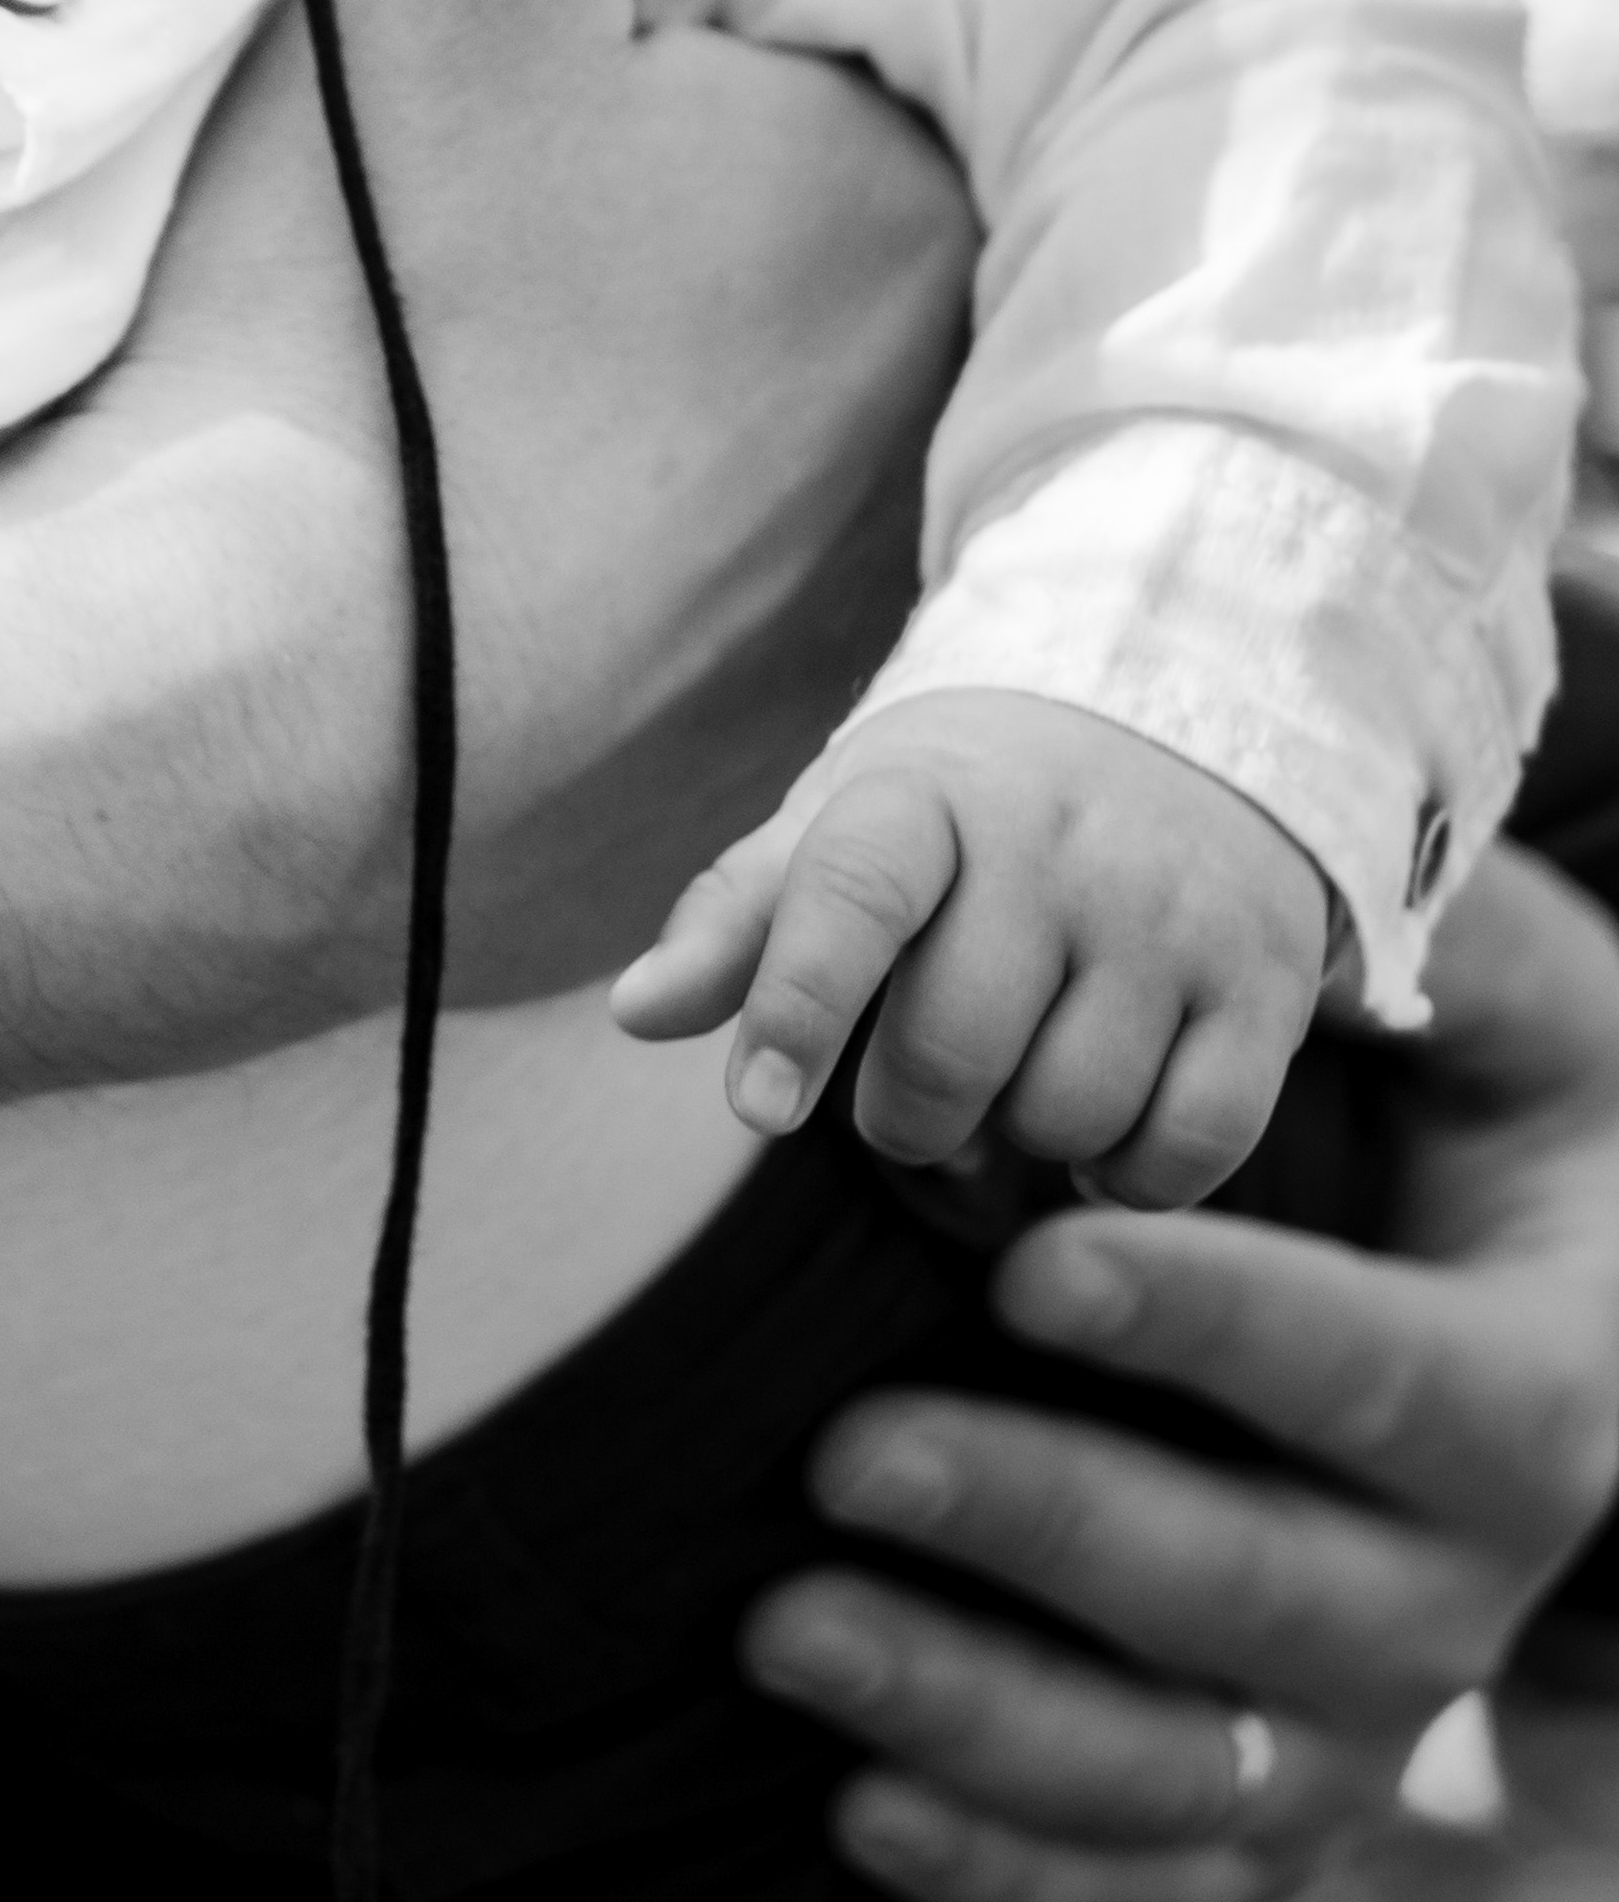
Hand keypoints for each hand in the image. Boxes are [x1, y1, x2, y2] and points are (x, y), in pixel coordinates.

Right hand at [310, 0, 978, 1001]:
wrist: (182, 732)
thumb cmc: (341, 325)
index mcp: (922, 227)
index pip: (902, 52)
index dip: (757, 2)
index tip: (613, 8)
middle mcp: (937, 456)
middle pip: (849, 256)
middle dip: (723, 198)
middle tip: (511, 192)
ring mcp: (840, 658)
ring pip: (784, 448)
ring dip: (680, 390)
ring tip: (483, 360)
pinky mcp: (718, 798)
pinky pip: (704, 633)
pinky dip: (615, 569)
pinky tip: (474, 538)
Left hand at [612, 693, 1330, 1206]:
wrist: (1176, 727)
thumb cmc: (966, 813)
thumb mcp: (844, 827)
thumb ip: (741, 922)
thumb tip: (635, 1012)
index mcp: (924, 797)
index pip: (852, 893)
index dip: (800, 1005)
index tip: (761, 1113)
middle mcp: (1057, 844)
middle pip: (955, 1051)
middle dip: (912, 1111)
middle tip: (917, 1087)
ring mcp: (1172, 911)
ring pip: (1068, 1113)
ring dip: (1022, 1135)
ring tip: (1017, 1072)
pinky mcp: (1266, 982)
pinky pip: (1187, 1147)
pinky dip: (1131, 1174)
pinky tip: (1107, 1121)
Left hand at [741, 839, 1618, 1901]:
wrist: (1543, 1340)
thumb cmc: (1488, 1135)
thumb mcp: (1521, 1017)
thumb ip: (1430, 950)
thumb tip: (1312, 884)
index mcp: (1534, 1401)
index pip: (1385, 1377)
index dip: (1218, 1323)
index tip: (1031, 1263)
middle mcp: (1459, 1598)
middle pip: (1258, 1595)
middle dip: (1045, 1525)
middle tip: (840, 1450)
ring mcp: (1366, 1732)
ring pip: (1182, 1774)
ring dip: (976, 1717)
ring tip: (777, 1626)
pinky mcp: (1277, 1820)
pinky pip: (1154, 1890)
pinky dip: (1010, 1876)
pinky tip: (849, 1814)